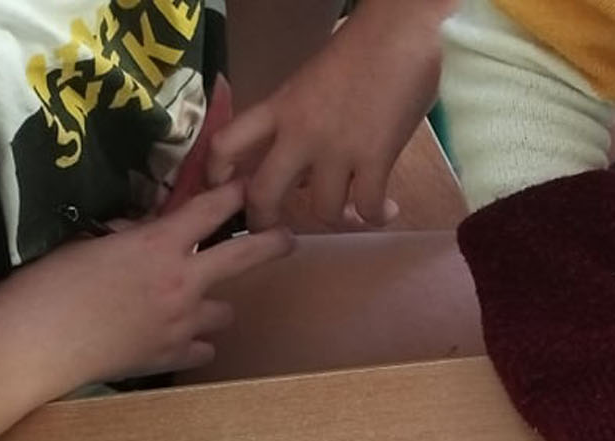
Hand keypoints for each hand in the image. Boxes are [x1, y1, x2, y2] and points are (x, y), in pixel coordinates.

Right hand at [0, 183, 291, 439]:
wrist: (36, 342)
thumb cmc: (47, 285)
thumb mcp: (87, 245)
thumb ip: (128, 239)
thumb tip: (143, 235)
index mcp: (157, 245)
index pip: (208, 211)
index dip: (231, 195)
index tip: (248, 187)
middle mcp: (181, 282)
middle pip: (244, 258)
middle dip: (272, 244)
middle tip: (287, 239)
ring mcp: (183, 324)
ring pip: (225, 312)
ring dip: (212, 306)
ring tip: (190, 306)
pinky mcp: (173, 358)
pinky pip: (203, 348)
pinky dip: (193, 344)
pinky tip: (174, 340)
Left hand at [208, 0, 446, 230]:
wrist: (398, 35)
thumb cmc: (361, 50)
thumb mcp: (311, 84)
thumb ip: (300, 121)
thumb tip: (305, 160)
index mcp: (278, 108)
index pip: (226, 145)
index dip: (217, 175)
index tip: (225, 191)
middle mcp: (299, 133)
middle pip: (263, 193)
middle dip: (264, 221)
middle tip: (275, 231)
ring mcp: (336, 149)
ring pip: (322, 210)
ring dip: (337, 219)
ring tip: (352, 213)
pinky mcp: (374, 160)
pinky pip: (366, 208)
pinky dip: (376, 216)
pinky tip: (386, 210)